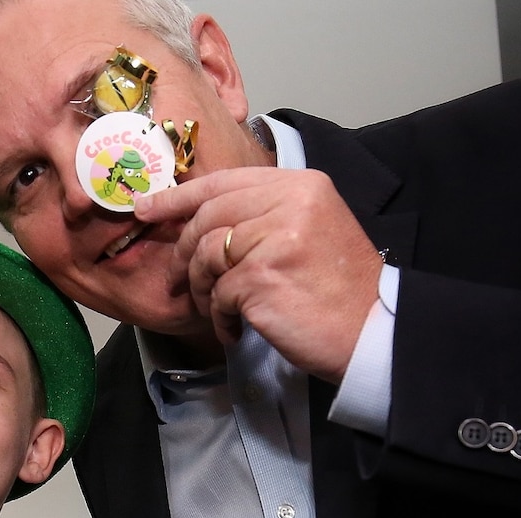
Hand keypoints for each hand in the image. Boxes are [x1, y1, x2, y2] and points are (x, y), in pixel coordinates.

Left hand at [135, 167, 381, 382]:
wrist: (373, 332)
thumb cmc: (336, 288)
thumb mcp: (308, 230)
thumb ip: (261, 215)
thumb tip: (196, 218)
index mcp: (301, 185)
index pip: (224, 182)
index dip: (178, 197)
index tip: (147, 208)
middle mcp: (290, 202)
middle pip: (208, 217)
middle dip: (183, 251)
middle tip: (178, 280)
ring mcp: (276, 238)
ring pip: (206, 256)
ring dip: (203, 289)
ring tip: (220, 309)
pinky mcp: (263, 276)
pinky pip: (218, 293)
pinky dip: (221, 316)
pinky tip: (237, 328)